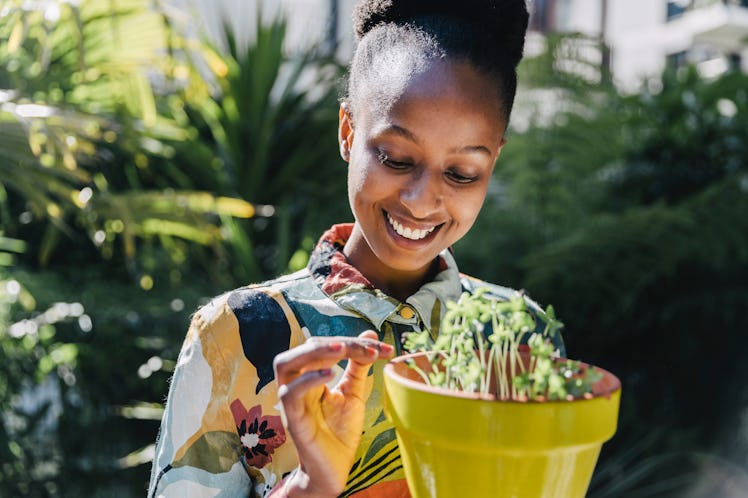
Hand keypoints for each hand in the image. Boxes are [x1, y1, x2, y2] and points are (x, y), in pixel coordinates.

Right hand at [272, 331, 393, 497]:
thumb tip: (369, 334)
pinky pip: (290, 393)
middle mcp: (296, 384)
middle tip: (365, 345)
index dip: (353, 342)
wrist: (334, 469)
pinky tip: (330, 374)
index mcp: (309, 375)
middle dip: (334, 342)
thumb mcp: (353, 392)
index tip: (383, 347)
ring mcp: (291, 401)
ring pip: (286, 364)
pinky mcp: (292, 419)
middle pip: (303, 349)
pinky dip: (308, 379)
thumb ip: (358, 364)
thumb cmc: (339, 431)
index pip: (324, 346)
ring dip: (314, 352)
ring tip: (342, 349)